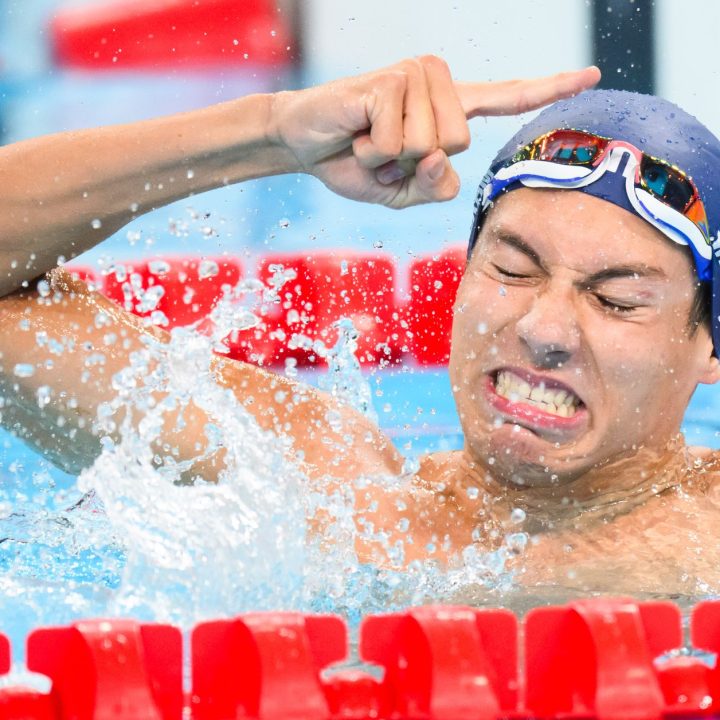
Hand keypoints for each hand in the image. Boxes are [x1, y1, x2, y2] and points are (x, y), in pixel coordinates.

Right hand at [269, 56, 600, 208]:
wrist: (304, 143)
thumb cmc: (355, 163)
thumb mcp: (403, 191)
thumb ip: (434, 188)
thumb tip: (441, 158)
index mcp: (449, 106)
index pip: (505, 97)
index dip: (548, 88)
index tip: (592, 75)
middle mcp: (439, 80)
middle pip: (458, 145)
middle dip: (413, 165)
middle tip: (382, 152)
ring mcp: (416, 74)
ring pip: (429, 144)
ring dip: (389, 160)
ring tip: (368, 142)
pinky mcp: (390, 79)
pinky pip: (395, 139)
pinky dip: (371, 152)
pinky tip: (355, 133)